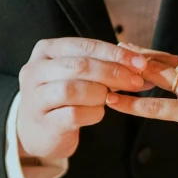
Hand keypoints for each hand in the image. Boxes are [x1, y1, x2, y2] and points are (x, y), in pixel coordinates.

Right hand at [17, 37, 147, 158]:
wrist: (39, 131)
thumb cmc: (64, 98)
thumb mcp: (78, 75)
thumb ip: (104, 65)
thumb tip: (142, 64)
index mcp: (46, 51)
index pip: (85, 45)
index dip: (115, 53)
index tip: (141, 62)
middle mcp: (35, 70)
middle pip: (80, 66)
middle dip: (113, 72)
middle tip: (136, 81)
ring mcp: (36, 97)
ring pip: (73, 90)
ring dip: (101, 93)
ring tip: (113, 98)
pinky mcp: (44, 122)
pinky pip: (74, 114)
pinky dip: (93, 113)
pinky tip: (100, 113)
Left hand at [106, 51, 177, 142]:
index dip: (166, 57)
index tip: (154, 52)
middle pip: (164, 60)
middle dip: (141, 54)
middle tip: (121, 47)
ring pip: (154, 78)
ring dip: (130, 73)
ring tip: (108, 69)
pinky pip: (155, 108)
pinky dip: (132, 105)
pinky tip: (114, 103)